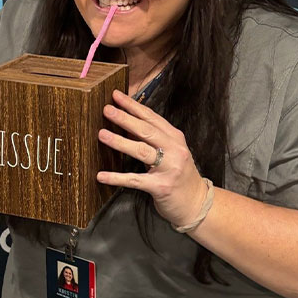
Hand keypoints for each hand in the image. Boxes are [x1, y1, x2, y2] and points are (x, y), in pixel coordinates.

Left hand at [96, 89, 206, 228]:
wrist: (197, 202)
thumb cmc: (180, 175)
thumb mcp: (171, 152)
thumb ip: (152, 138)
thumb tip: (127, 124)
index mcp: (175, 138)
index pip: (151, 117)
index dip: (133, 105)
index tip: (116, 95)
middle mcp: (174, 150)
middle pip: (146, 130)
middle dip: (125, 118)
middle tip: (107, 109)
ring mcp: (168, 168)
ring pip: (141, 150)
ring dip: (120, 142)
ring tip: (102, 134)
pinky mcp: (160, 187)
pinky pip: (134, 180)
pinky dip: (116, 178)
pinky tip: (101, 175)